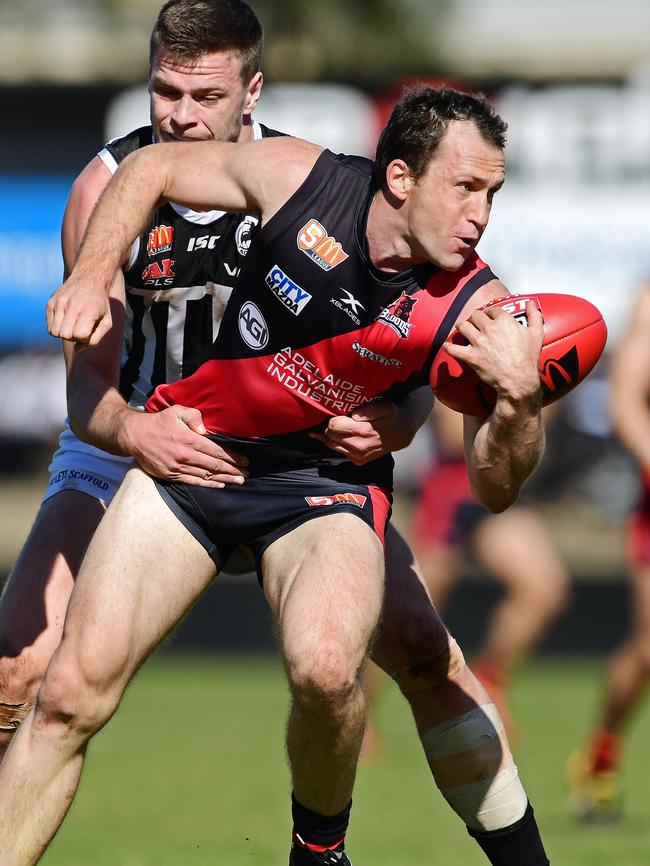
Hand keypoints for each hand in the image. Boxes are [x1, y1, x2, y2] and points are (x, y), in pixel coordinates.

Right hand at [46, 274, 111, 346]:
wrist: (89, 279)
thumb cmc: (100, 304)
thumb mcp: (106, 322)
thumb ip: (95, 339)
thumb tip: (77, 349)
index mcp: (88, 310)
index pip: (79, 335)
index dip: (84, 338)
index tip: (89, 331)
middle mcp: (72, 305)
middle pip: (64, 335)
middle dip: (72, 337)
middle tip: (80, 328)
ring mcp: (59, 302)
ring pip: (53, 332)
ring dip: (64, 333)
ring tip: (72, 324)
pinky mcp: (50, 302)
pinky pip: (49, 326)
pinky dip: (57, 327)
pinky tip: (66, 319)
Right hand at [124, 405, 248, 486]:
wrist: (134, 436)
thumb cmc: (159, 422)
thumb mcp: (176, 410)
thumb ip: (194, 416)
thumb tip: (205, 429)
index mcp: (189, 439)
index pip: (216, 451)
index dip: (233, 457)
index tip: (245, 461)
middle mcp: (185, 455)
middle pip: (214, 465)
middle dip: (233, 470)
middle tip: (246, 474)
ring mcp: (177, 467)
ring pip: (206, 476)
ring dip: (224, 479)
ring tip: (238, 481)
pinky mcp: (171, 475)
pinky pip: (193, 482)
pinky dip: (207, 484)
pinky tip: (219, 485)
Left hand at [309, 400, 414, 464]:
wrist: (401, 433)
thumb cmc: (391, 416)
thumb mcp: (386, 407)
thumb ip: (371, 410)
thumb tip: (355, 415)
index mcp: (364, 432)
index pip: (333, 425)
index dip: (333, 418)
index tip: (338, 414)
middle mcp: (359, 447)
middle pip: (330, 435)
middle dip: (329, 427)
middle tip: (335, 420)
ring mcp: (358, 456)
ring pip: (331, 445)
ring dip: (330, 436)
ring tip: (335, 428)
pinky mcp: (358, 461)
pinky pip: (338, 451)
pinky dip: (337, 443)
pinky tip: (342, 436)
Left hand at [445, 300, 543, 402]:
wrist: (518, 379)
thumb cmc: (528, 358)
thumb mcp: (537, 333)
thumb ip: (534, 315)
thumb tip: (530, 302)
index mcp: (504, 321)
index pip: (491, 310)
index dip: (490, 313)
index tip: (490, 317)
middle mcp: (489, 329)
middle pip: (475, 315)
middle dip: (474, 317)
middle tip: (474, 322)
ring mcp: (478, 342)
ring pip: (463, 326)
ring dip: (462, 326)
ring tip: (462, 328)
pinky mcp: (470, 356)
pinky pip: (453, 349)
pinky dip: (448, 347)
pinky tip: (447, 345)